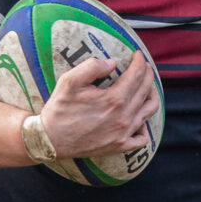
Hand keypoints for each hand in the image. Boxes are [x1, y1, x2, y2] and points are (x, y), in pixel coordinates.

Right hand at [40, 54, 159, 158]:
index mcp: (114, 100)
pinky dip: (145, 126)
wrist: (49, 140)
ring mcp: (124, 134)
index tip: (137, 55)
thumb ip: (92, 67)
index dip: (139, 62)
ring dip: (151, 95)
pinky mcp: (120, 146)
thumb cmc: (59, 110)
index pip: (137, 75)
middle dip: (147, 74)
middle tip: (143, 66)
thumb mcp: (69, 81)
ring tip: (146, 87)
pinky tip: (138, 117)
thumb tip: (112, 63)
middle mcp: (123, 117)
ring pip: (149, 111)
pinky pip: (142, 138)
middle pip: (146, 90)